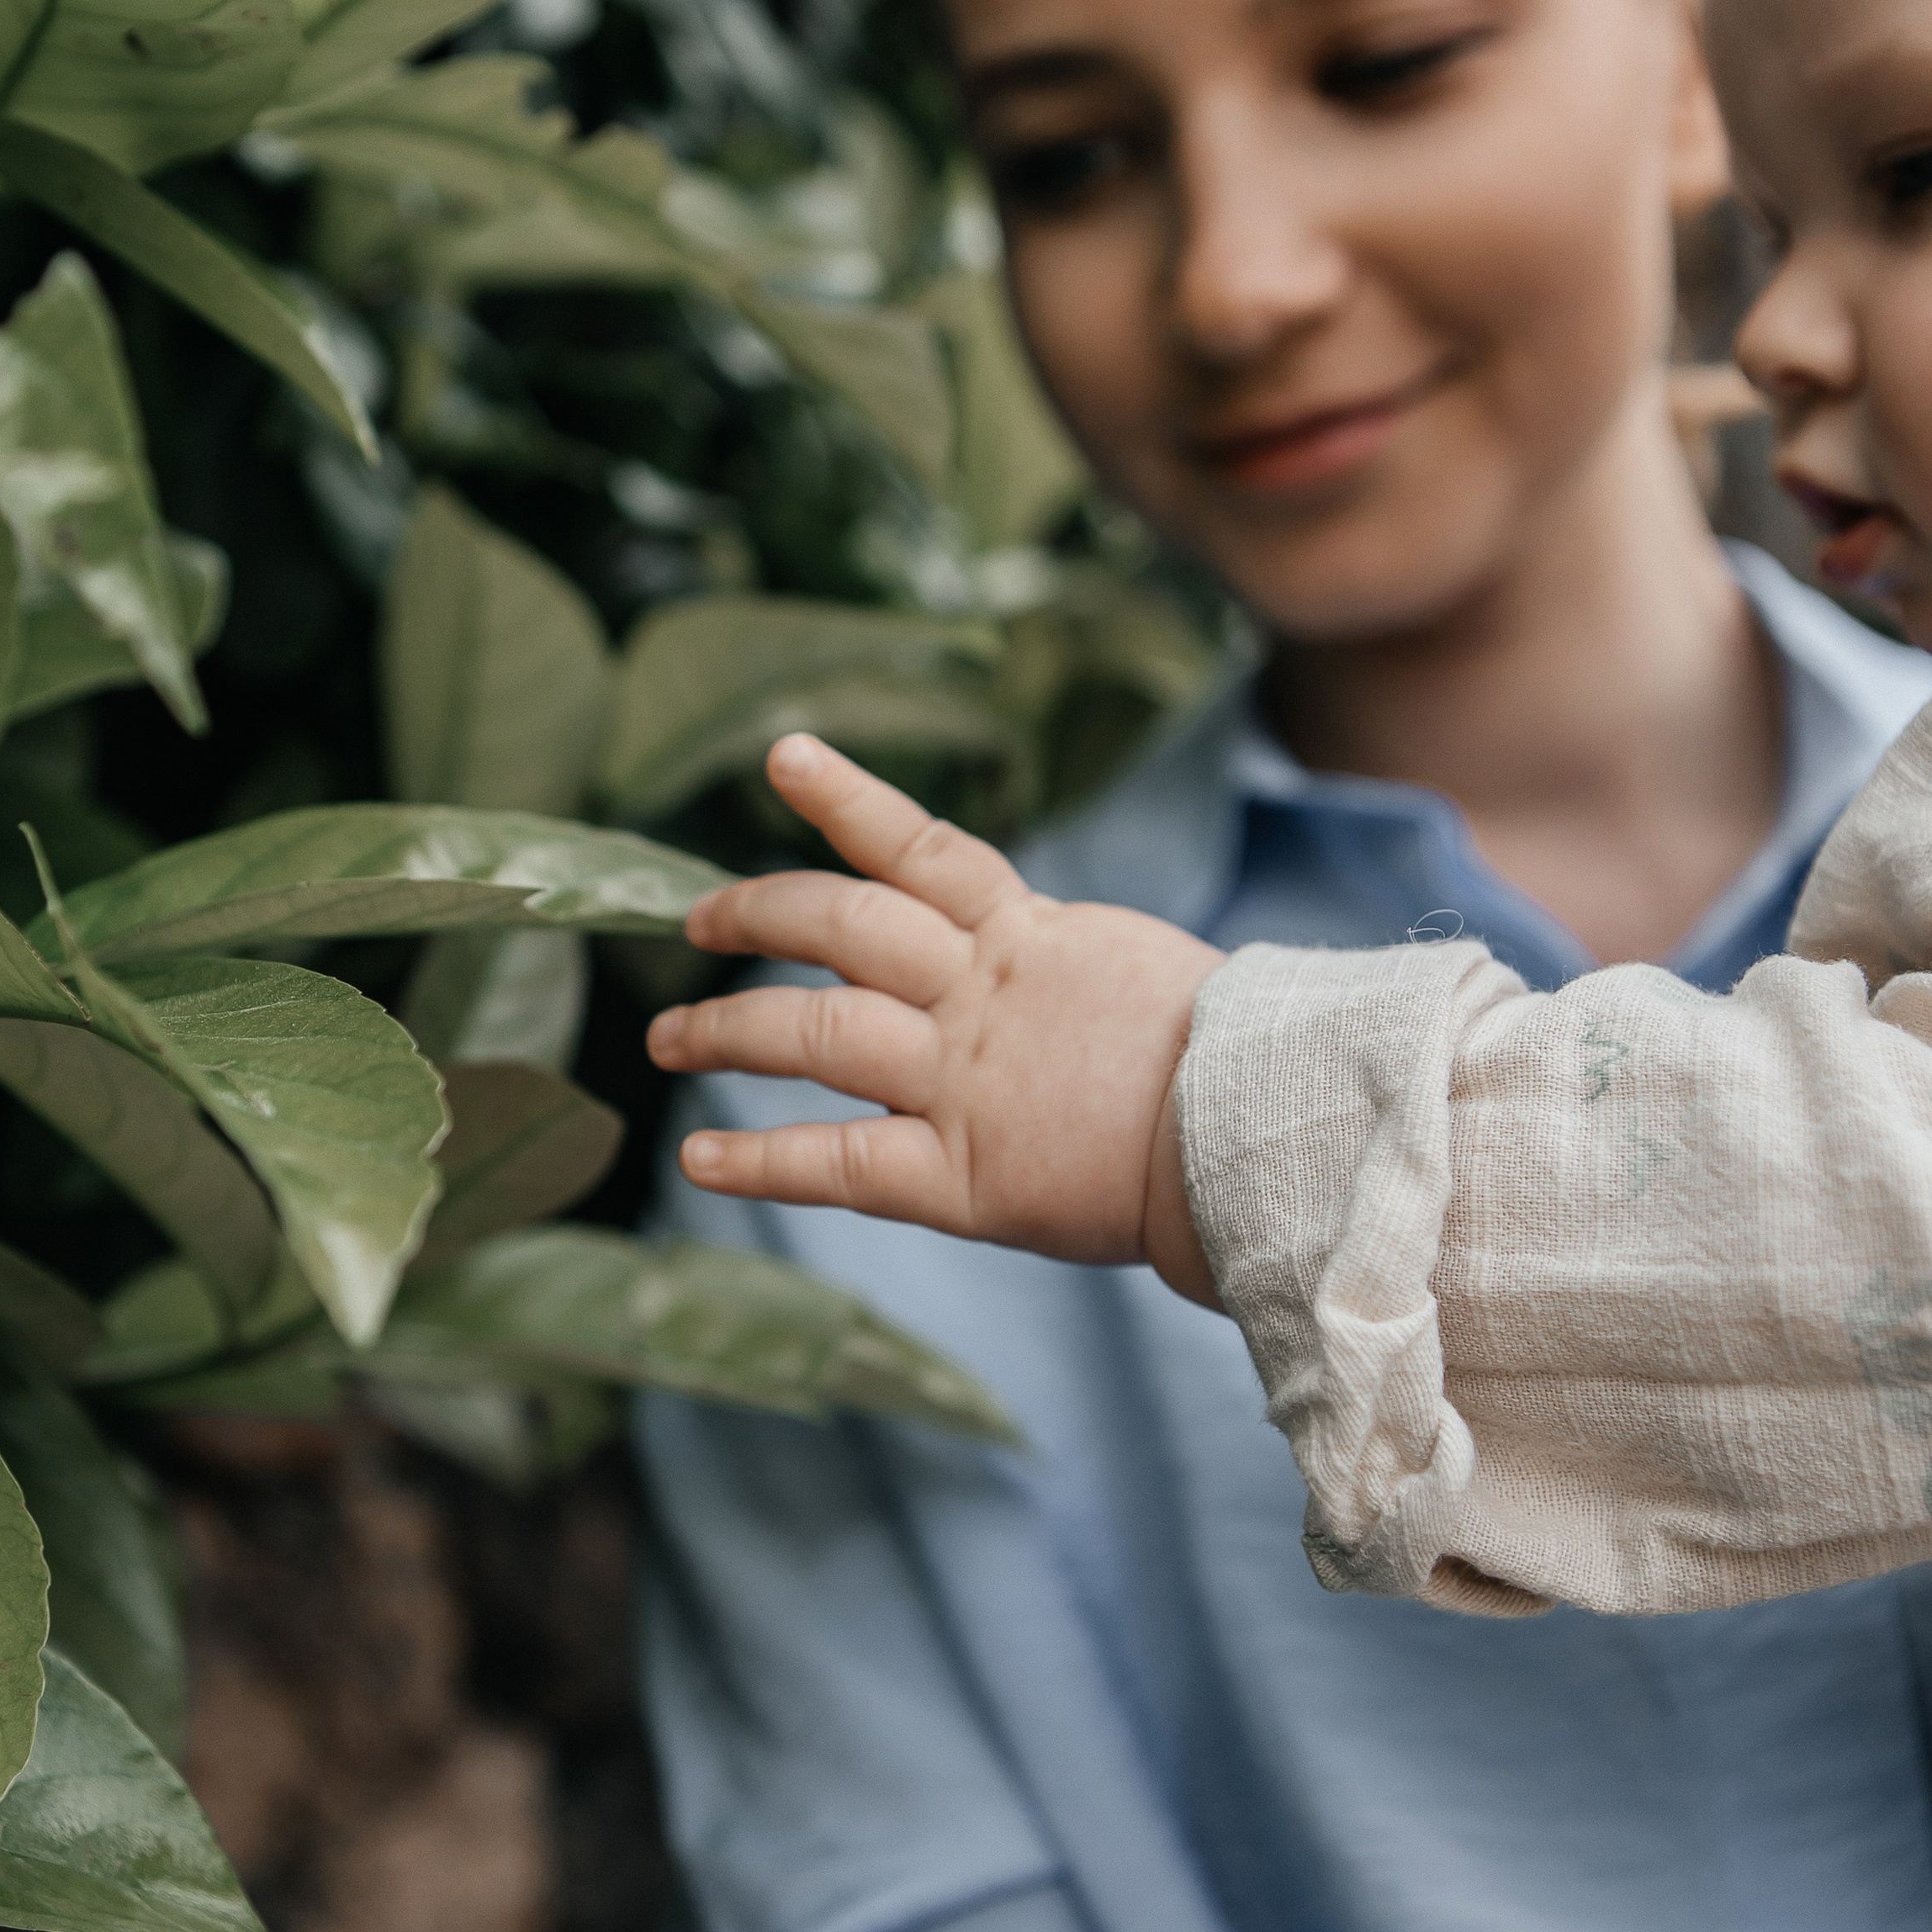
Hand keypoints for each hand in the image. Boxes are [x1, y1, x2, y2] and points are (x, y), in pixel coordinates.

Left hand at [645, 734, 1222, 1295]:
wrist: (1265, 1134)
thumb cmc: (1238, 1065)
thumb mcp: (1145, 978)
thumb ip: (1076, 973)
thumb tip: (1061, 979)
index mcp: (1034, 939)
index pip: (923, 848)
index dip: (848, 798)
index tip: (783, 758)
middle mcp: (980, 996)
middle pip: (841, 926)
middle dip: (759, 913)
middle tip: (697, 919)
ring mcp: (961, 1081)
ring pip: (815, 1032)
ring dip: (728, 1030)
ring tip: (665, 1040)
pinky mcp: (959, 1173)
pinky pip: (838, 1160)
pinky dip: (760, 1161)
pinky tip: (697, 1161)